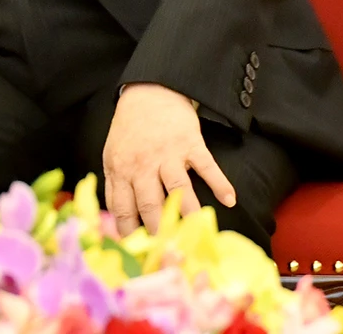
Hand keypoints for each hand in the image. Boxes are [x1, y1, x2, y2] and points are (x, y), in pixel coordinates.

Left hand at [102, 82, 235, 236]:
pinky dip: (220, 183)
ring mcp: (168, 154)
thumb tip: (118, 221)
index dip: (130, 232)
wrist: (150, 93)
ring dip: (189, 213)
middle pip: (151, 204)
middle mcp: (144, 165)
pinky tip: (230, 200)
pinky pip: (207, 166)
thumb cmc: (130, 129)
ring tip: (197, 232)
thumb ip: (115, 186)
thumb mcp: (112, 155)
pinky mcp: (191, 143)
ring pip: (179, 189)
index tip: (139, 250)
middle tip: (170, 251)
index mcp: (122, 170)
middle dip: (159, 230)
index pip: (123, 208)